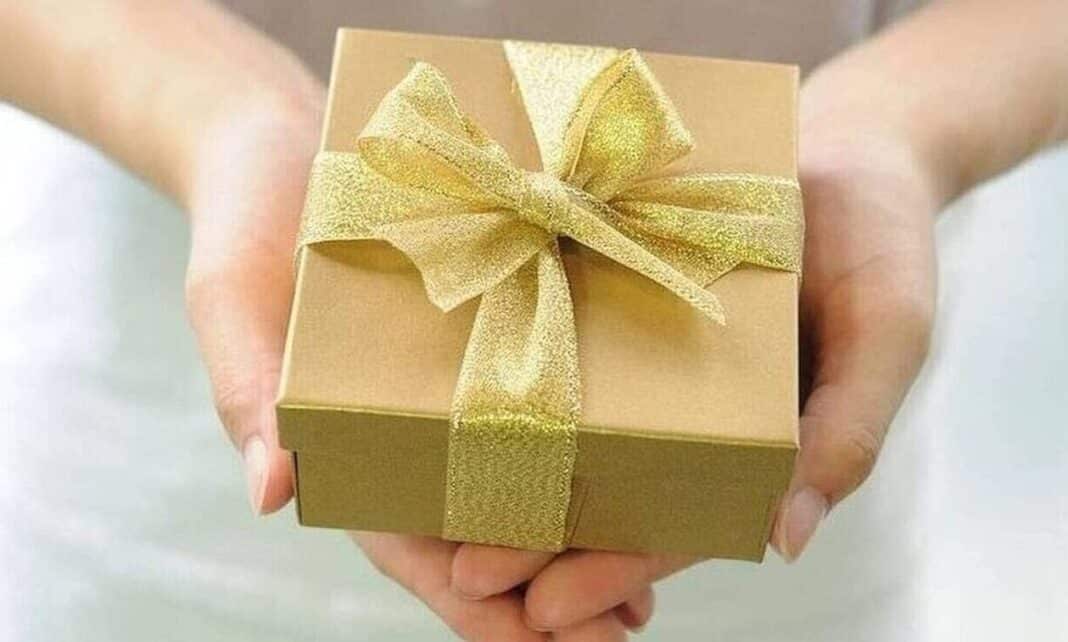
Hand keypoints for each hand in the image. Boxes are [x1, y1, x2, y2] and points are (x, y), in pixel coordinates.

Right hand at [182, 92, 650, 640]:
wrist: (288, 145)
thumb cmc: (247, 228)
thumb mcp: (233, 307)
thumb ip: (251, 397)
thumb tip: (272, 494)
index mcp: (349, 448)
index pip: (414, 550)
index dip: (476, 604)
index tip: (540, 641)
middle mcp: (413, 430)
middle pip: (486, 531)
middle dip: (552, 588)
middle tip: (624, 624)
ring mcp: (459, 386)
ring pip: (526, 480)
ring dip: (584, 531)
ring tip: (650, 573)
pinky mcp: (499, 328)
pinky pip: (549, 397)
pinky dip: (595, 438)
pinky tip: (649, 461)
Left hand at [444, 87, 939, 633]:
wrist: (853, 146)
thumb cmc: (884, 245)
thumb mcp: (887, 336)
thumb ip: (848, 433)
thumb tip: (785, 540)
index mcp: (751, 444)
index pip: (677, 524)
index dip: (614, 571)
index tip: (547, 613)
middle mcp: (687, 407)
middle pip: (606, 488)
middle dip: (538, 542)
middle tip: (467, 579)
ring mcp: (644, 349)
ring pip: (570, 427)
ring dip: (509, 470)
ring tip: (436, 517)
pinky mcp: (614, 284)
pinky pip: (559, 334)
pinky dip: (514, 374)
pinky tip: (453, 401)